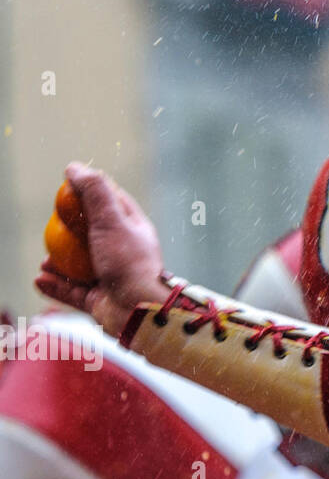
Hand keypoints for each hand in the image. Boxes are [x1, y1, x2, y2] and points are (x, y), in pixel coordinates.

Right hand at [34, 161, 168, 337]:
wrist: (138, 311)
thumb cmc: (128, 262)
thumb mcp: (111, 220)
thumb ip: (94, 193)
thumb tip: (73, 167)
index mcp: (133, 230)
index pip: (112, 204)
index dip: (91, 193)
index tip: (67, 188)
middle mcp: (123, 252)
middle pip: (91, 237)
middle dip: (69, 233)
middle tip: (52, 229)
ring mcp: (111, 277)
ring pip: (78, 266)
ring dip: (58, 264)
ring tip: (45, 262)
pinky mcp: (99, 300)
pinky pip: (72, 291)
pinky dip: (55, 286)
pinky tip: (39, 280)